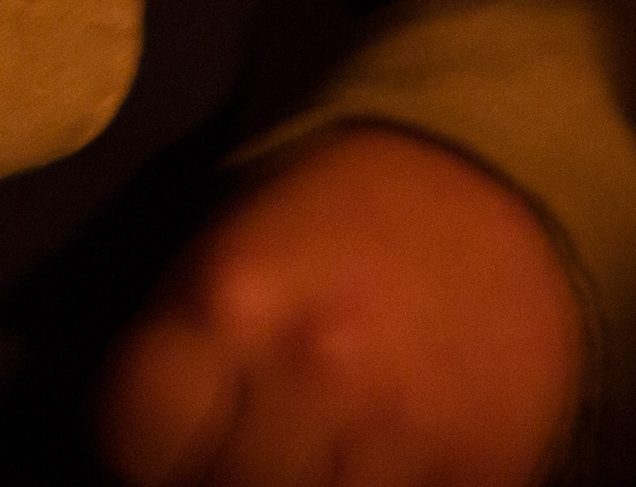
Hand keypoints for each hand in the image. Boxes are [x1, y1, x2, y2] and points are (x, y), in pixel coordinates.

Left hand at [95, 126, 589, 486]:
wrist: (500, 179)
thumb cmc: (341, 213)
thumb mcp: (233, 241)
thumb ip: (183, 343)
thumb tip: (141, 454)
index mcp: (233, 300)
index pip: (136, 438)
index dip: (147, 451)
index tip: (170, 447)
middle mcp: (313, 367)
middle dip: (221, 475)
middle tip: (248, 447)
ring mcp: (400, 425)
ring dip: (304, 483)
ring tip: (312, 451)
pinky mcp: (479, 463)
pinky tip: (375, 456)